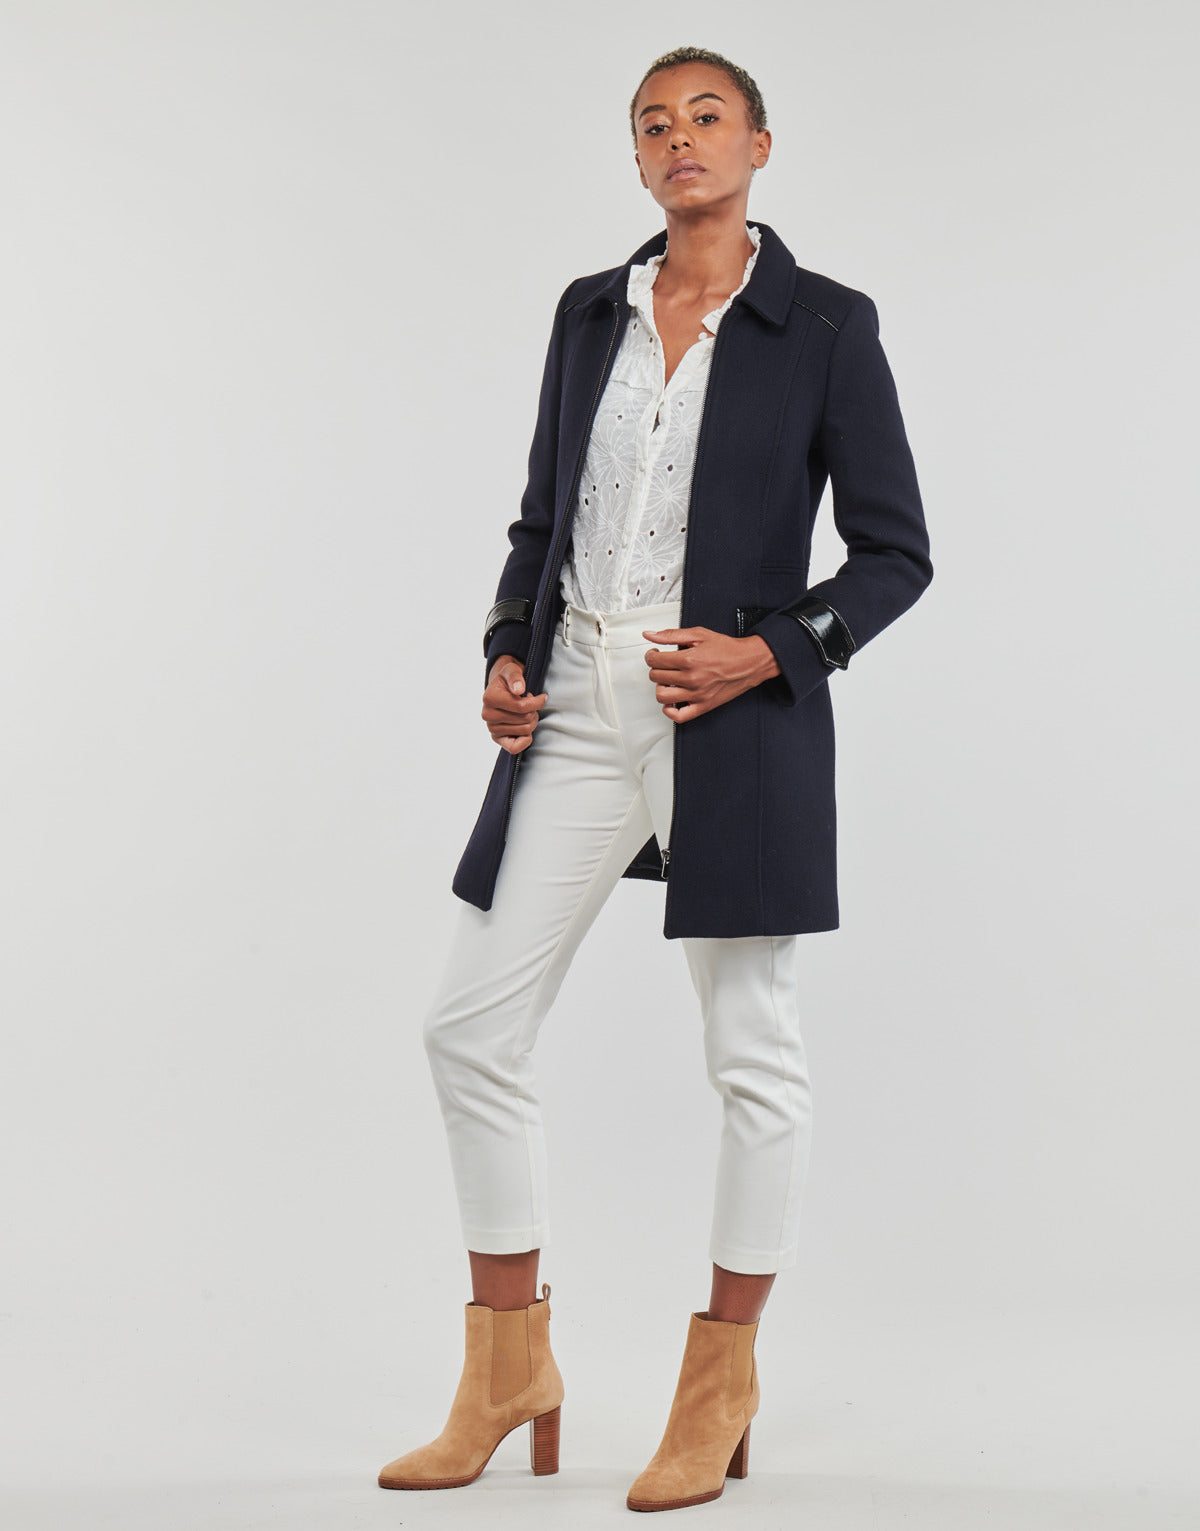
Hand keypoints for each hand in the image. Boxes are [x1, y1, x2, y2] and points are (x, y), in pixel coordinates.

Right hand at [483, 654, 548, 752]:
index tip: (541, 696)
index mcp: (489, 698)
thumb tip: (519, 690)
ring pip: (525, 731)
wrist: (501, 688)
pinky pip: (515, 748)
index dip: (537, 702)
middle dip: (534, 712)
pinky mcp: (497, 738)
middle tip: (531, 705)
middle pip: (525, 720)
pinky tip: (525, 729)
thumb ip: (515, 677)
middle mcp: (487, 715)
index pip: (522, 707)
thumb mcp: (512, 670)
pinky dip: (525, 740)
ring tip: (527, 712)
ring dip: (532, 722)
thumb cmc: (509, 680)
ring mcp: (491, 728)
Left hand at [642, 628, 780, 720]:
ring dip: (660, 687)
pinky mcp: (703, 706)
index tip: (655, 654)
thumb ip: (671, 635)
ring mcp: (697, 695)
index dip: (651, 656)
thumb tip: (650, 635)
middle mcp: (692, 679)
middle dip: (656, 668)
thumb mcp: (698, 634)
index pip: (654, 661)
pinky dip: (670, 711)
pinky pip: (679, 717)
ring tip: (668, 680)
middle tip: (663, 664)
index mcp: (689, 660)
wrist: (749, 662)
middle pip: (656, 677)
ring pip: (662, 697)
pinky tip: (672, 700)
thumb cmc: (727, 649)